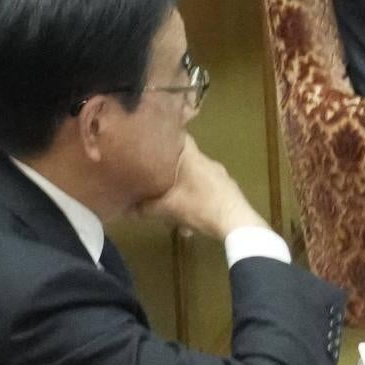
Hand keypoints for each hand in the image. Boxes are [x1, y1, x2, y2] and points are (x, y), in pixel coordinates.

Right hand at [143, 140, 267, 245]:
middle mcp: (208, 162)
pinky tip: (191, 228)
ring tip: (173, 218)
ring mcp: (220, 177)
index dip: (164, 137)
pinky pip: (206, 195)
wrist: (236, 224)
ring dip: (182, 198)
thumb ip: (144, 207)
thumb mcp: (166, 209)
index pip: (179, 136)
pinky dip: (195, 208)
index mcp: (193, 158)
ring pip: (194, 182)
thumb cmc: (199, 207)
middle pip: (184, 163)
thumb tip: (127, 208)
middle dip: (169, 177)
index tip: (150, 142)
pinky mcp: (229, 192)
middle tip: (155, 187)